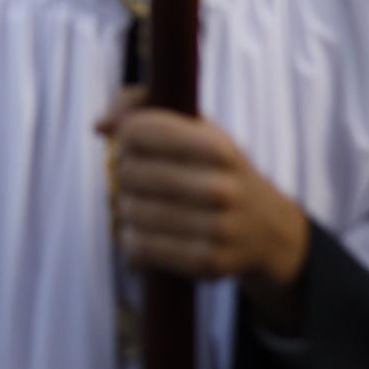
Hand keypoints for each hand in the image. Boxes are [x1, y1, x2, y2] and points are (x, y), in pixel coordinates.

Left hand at [99, 90, 310, 329]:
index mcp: (218, 148)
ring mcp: (218, 228)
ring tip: (137, 205)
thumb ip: (142, 105)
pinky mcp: (208, 263)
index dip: (125, 136)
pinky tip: (141, 232)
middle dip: (123, 175)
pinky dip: (131, 239)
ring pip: (131, 211)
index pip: (136, 131)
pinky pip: (140, 247)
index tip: (134, 144)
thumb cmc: (217, 168)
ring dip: (125, 208)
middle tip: (134, 179)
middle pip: (129, 173)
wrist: (269, 230)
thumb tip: (99, 126)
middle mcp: (222, 188)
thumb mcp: (197, 127)